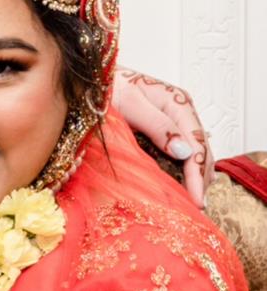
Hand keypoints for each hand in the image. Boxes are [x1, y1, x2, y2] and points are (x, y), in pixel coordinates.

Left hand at [114, 68, 212, 202]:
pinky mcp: (161, 132)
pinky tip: (183, 186)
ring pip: (194, 153)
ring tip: (193, 203)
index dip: (198, 174)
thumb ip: (157, 125)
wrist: (89, 81)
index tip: (196, 200)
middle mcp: (180, 112)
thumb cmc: (105, 87)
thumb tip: (184, 151)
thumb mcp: (129, 103)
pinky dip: (184, 171)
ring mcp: (173, 122)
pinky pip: (180, 154)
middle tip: (197, 209)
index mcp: (177, 103)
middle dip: (201, 180)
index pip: (196, 144)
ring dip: (195, 177)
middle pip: (201, 150)